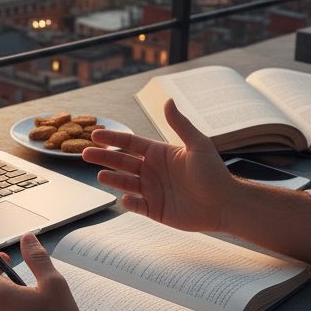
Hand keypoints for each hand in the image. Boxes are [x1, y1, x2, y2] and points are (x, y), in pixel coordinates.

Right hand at [83, 98, 234, 231]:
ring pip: (125, 183)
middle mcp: (153, 171)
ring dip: (112, 179)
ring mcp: (152, 191)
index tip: (95, 133)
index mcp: (159, 153)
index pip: (130, 143)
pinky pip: (136, 206)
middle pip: (121, 162)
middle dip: (103, 157)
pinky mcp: (155, 210)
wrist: (225, 205)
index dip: (113, 138)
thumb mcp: (198, 144)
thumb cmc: (214, 173)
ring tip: (100, 176)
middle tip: (84, 153)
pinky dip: (128, 203)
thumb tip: (167, 100)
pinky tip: (124, 199)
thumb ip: (180, 124)